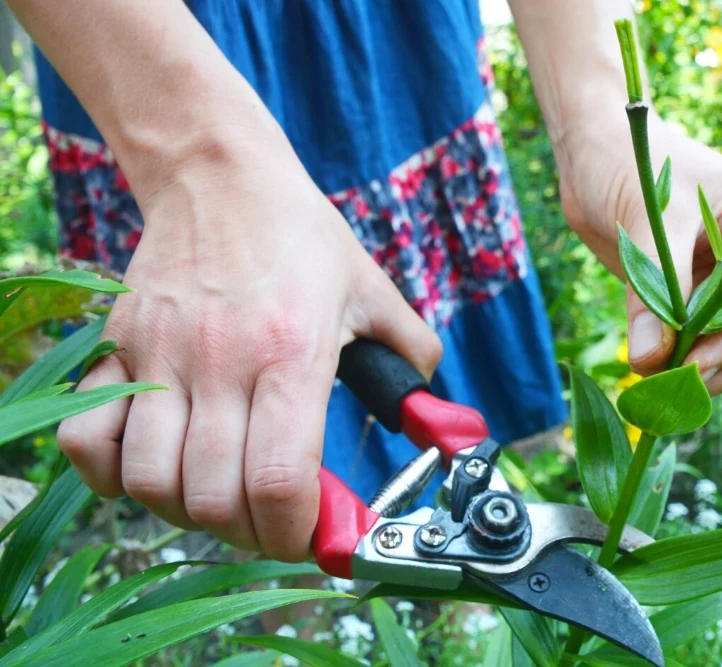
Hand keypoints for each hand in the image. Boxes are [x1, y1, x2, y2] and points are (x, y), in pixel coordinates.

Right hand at [57, 133, 441, 561]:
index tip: (313, 539)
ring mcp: (159, 357)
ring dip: (187, 511)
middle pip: (213, 498)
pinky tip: (156, 466)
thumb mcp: (372, 293)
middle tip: (272, 521)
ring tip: (220, 495)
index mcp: (292, 355)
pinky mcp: (116, 349)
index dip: (296, 535)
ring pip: (150, 482)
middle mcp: (220, 363)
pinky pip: (88, 442)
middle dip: (250, 533)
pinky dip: (113, 477)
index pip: (280, 482)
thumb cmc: (301, 238)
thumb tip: (443, 423)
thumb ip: (412, 361)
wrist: (221, 176)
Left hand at [557, 113, 721, 393]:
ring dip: (707, 372)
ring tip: (659, 384)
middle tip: (672, 384)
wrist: (596, 153)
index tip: (693, 364)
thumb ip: (653, 288)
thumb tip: (651, 359)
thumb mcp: (647, 217)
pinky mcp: (703, 303)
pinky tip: (654, 374)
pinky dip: (685, 366)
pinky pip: (708, 348)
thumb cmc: (632, 161)